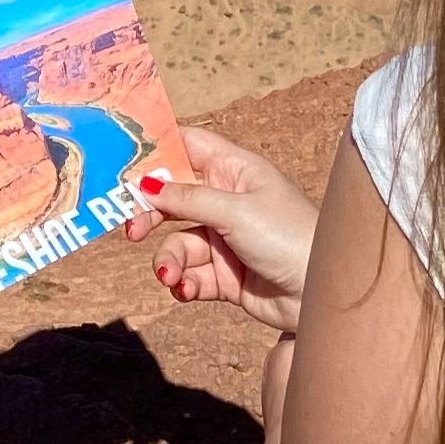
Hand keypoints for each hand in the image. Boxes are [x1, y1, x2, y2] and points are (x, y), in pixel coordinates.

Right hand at [126, 125, 317, 332]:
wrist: (321, 296)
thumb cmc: (290, 237)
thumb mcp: (236, 211)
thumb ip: (188, 199)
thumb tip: (146, 183)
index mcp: (234, 170)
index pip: (187, 147)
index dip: (156, 152)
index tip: (122, 163)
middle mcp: (226, 201)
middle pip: (172, 198)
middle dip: (150, 214)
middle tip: (133, 230)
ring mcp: (224, 239)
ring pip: (178, 243)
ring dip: (170, 259)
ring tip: (172, 275)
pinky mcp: (224, 275)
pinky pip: (190, 274)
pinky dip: (184, 282)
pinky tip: (186, 289)